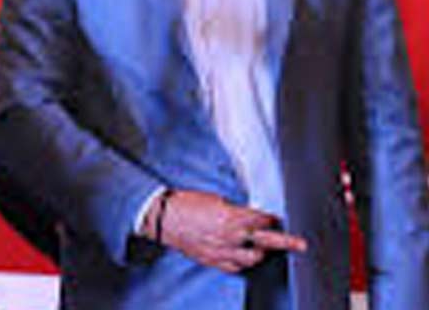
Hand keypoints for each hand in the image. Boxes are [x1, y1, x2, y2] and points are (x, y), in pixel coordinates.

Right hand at [146, 189, 306, 272]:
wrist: (163, 218)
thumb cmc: (186, 203)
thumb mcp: (213, 199)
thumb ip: (234, 210)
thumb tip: (248, 216)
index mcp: (230, 217)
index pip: (260, 219)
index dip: (270, 218)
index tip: (276, 217)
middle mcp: (229, 236)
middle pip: (265, 241)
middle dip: (284, 241)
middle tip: (300, 243)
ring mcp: (222, 251)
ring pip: (253, 258)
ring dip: (261, 251)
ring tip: (263, 246)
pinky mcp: (213, 261)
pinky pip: (236, 266)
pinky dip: (243, 261)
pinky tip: (243, 255)